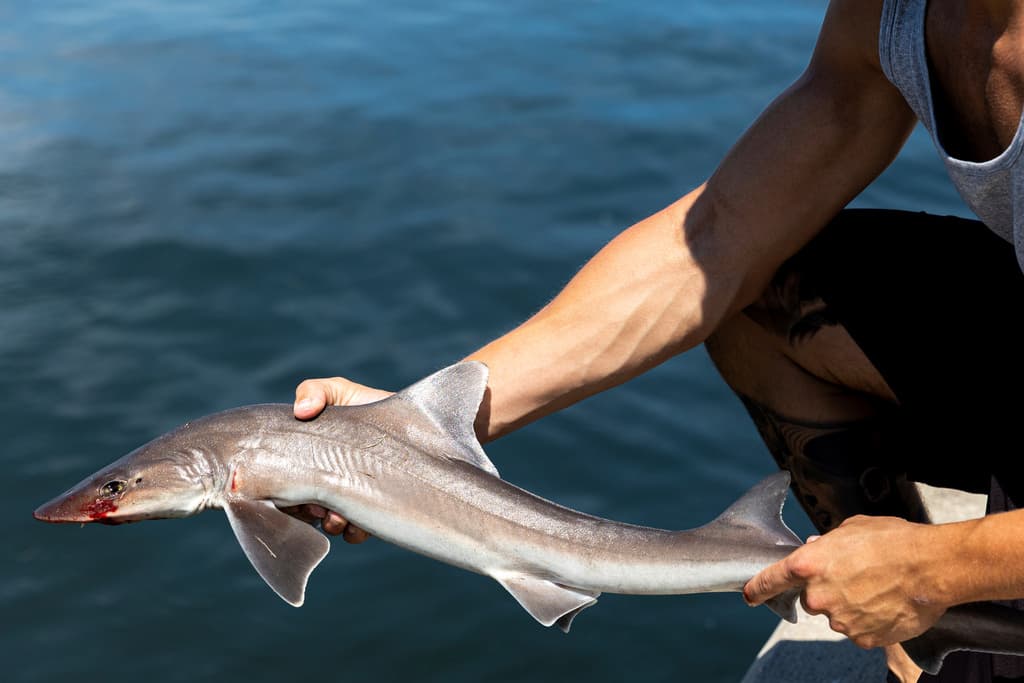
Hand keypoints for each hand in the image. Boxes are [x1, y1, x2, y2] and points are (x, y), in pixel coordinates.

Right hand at [281, 375, 392, 542]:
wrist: (414, 423)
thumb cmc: (369, 406)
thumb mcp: (339, 391)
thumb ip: (314, 390)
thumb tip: (301, 411)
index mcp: (307, 460)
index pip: (280, 483)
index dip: (279, 489)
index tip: (289, 487)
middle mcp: (324, 482)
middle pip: (298, 508)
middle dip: (304, 508)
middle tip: (317, 502)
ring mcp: (347, 500)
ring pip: (326, 524)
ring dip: (329, 522)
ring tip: (339, 513)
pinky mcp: (372, 514)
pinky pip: (355, 534)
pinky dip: (354, 531)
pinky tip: (361, 517)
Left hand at [743, 515, 947, 648]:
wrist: (931, 567)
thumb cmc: (893, 541)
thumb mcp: (851, 528)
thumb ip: (826, 543)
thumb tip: (816, 548)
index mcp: (808, 565)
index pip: (771, 580)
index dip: (758, 588)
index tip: (749, 595)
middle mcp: (818, 596)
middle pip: (812, 598)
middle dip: (828, 589)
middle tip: (857, 576)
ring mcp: (840, 621)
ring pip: (837, 614)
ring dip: (851, 604)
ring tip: (879, 587)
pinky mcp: (862, 638)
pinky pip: (859, 630)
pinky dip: (869, 620)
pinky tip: (887, 603)